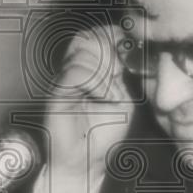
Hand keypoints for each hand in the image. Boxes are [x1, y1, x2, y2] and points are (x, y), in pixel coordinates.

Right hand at [44, 23, 132, 192]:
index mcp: (90, 65)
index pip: (99, 32)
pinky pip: (77, 73)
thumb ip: (128, 72)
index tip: (131, 55)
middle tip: (121, 77)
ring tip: (113, 97)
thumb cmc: (105, 130)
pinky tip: (105, 99)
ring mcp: (63, 78)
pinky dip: (97, 84)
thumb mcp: (127, 97)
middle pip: (90, 37)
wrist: (86, 160)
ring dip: (106, 74)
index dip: (116, 36)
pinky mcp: (56, 92)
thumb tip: (136, 47)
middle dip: (112, 54)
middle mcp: (74, 67)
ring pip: (84, 54)